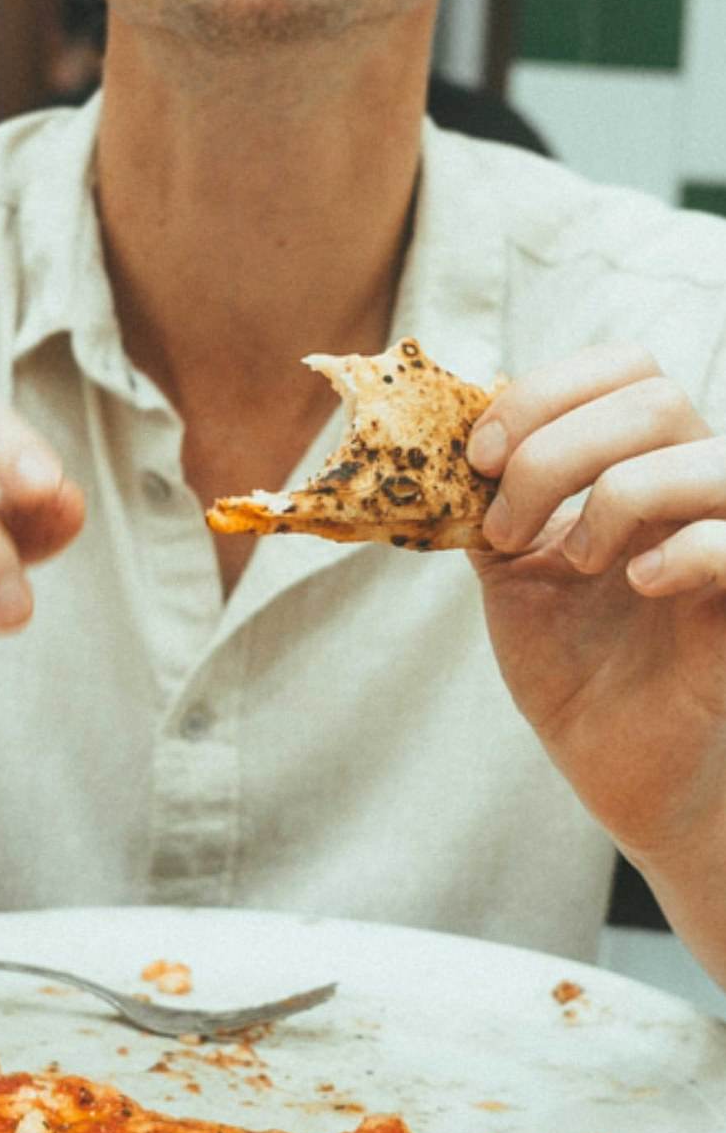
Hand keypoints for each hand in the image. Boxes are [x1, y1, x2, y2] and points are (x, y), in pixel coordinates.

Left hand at [465, 344, 725, 882]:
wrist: (614, 765)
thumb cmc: (573, 664)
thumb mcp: (513, 569)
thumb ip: (488, 501)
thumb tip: (433, 439)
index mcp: (641, 462)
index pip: (623, 366)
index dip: (544, 392)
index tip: (478, 456)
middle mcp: (695, 487)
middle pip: (654, 396)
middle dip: (556, 448)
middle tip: (505, 523)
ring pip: (706, 454)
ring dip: (615, 494)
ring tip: (576, 562)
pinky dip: (680, 550)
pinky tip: (635, 586)